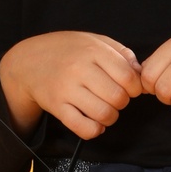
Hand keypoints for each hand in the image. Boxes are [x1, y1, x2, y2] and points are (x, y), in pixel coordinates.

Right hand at [0, 31, 140, 141]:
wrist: (29, 61)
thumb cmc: (67, 51)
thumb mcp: (94, 41)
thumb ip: (121, 53)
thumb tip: (141, 74)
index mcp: (92, 50)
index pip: (128, 76)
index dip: (135, 87)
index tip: (130, 88)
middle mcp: (79, 69)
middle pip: (118, 98)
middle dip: (122, 102)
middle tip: (114, 98)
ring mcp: (66, 89)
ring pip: (104, 114)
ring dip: (110, 117)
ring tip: (104, 109)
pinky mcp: (56, 106)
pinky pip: (83, 128)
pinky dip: (94, 130)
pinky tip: (93, 122)